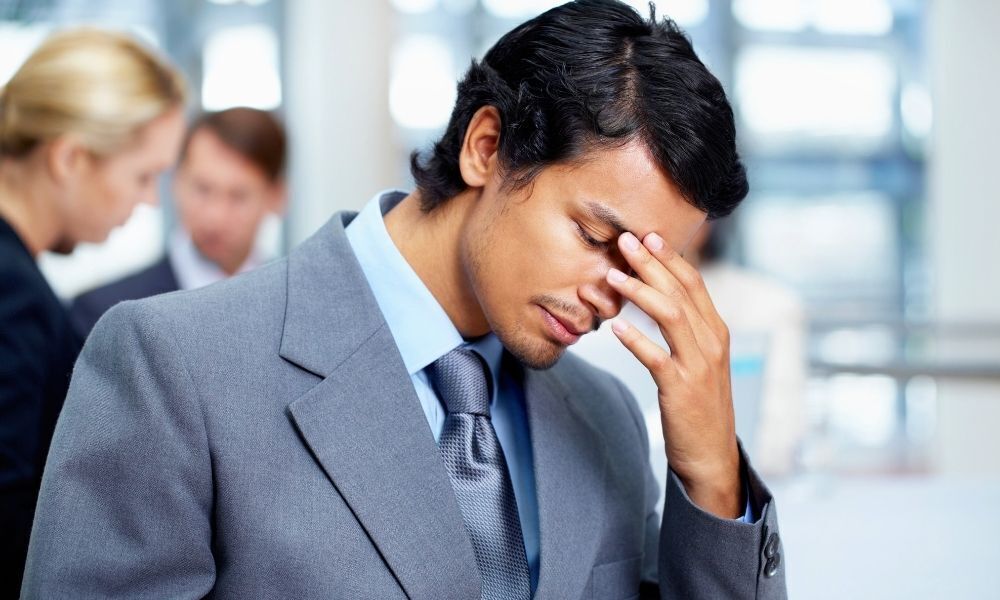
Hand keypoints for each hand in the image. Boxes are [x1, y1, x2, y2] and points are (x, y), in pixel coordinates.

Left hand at [606, 231, 741, 518]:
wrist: (712, 456)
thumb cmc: (699, 406)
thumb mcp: (699, 361)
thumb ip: (685, 330)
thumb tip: (660, 297)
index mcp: (716, 331)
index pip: (694, 283)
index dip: (670, 257)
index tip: (646, 235)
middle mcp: (712, 343)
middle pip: (681, 291)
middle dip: (652, 263)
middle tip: (625, 240)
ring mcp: (698, 366)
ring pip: (671, 315)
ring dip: (640, 292)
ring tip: (613, 275)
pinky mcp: (681, 389)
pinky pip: (657, 358)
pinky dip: (636, 340)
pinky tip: (615, 328)